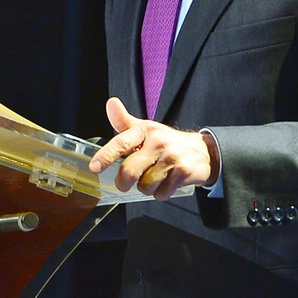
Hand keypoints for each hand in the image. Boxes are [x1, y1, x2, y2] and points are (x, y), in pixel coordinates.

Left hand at [87, 97, 217, 200]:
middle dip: (124, 183)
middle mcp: (158, 142)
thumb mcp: (147, 129)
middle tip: (125, 183)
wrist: (202, 151)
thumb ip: (124, 121)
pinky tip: (166, 183)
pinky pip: (161, 194)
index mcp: (146, 130)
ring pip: (145, 186)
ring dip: (145, 188)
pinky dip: (160, 194)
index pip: (122, 142)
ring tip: (153, 179)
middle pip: (130, 172)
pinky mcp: (183, 173)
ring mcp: (172, 158)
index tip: (95, 167)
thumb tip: (110, 103)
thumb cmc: (168, 142)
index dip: (106, 155)